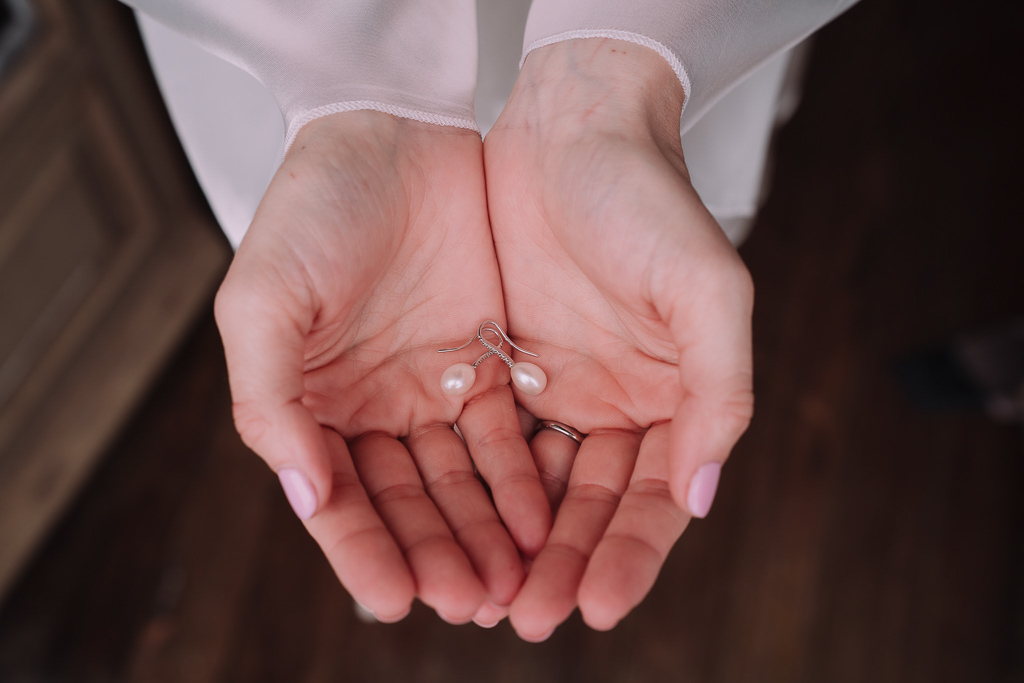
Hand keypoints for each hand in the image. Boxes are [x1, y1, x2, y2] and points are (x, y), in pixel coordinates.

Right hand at [214, 112, 549, 624]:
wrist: (395, 130)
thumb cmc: (313, 204)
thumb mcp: (263, 296)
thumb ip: (270, 397)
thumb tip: (300, 491)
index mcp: (308, 402)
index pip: (336, 497)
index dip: (362, 551)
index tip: (395, 599)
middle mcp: (371, 408)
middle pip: (406, 503)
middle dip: (438, 555)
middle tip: (472, 602)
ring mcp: (431, 388)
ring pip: (461, 482)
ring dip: (484, 532)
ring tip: (513, 581)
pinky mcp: (487, 363)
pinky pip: (508, 436)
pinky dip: (521, 479)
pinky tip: (540, 518)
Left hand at [483, 40, 753, 637]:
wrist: (569, 126)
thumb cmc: (647, 198)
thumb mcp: (706, 291)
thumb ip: (718, 393)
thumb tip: (705, 496)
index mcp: (676, 396)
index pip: (657, 498)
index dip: (632, 555)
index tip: (596, 606)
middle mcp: (619, 403)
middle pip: (592, 507)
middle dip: (563, 564)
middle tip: (531, 621)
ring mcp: (560, 387)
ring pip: (537, 485)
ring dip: (514, 541)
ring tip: (485, 597)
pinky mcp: (504, 364)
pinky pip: (487, 440)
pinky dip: (476, 486)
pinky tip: (454, 526)